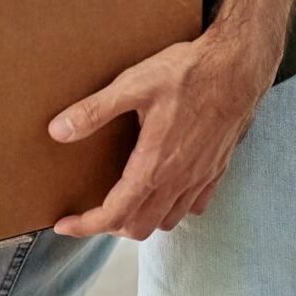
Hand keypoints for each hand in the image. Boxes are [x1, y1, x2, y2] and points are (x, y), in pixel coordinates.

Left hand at [46, 35, 273, 239]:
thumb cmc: (186, 73)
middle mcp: (178, 181)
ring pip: (166, 221)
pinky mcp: (216, 170)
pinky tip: (162, 189)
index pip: (114, 214)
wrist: (238, 68)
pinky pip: (192, 206)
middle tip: (88, 211)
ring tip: (121, 202)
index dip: (85, 225)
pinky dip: (172, 208)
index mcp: (154, 166)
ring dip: (140, 219)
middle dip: (109, 226)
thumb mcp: (132, 85)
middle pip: (139, 226)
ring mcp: (200, 178)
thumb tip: (58, 131)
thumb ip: (94, 111)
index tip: (63, 225)